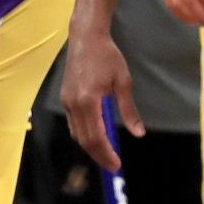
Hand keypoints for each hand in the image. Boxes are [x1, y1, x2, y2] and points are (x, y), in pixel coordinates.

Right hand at [61, 26, 143, 171]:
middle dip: (98, 155)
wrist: (85, 37)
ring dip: (91, 147)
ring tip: (106, 154)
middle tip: (113, 165)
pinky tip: (96, 136)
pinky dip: (84, 135)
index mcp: (88, 101)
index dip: (106, 153)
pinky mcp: (65, 98)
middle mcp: (73, 104)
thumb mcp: (123, 82)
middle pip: (84, 140)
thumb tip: (138, 134)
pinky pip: (74, 123)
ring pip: (76, 134)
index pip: (96, 136)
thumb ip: (129, 110)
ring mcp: (66, 102)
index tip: (117, 164)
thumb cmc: (107, 56)